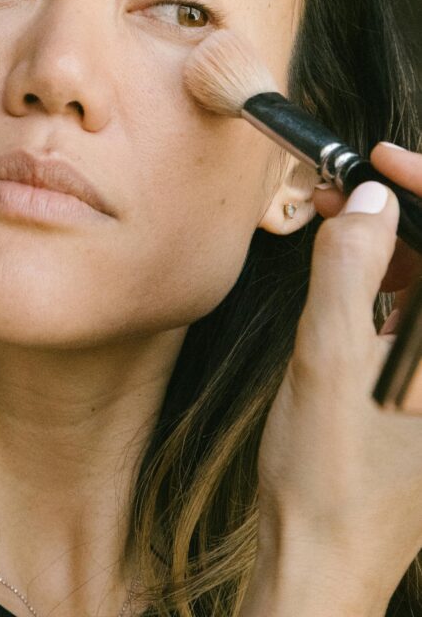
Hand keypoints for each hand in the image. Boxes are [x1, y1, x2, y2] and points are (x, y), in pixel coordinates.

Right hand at [242, 143, 421, 616]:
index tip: (381, 163)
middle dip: (403, 215)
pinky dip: (385, 281)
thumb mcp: (325, 368)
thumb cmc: (325, 486)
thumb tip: (371, 203)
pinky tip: (345, 272)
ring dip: (391, 245)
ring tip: (336, 221)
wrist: (318, 567)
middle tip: (346, 188)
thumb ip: (347, 276)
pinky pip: (416, 316)